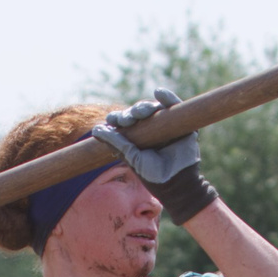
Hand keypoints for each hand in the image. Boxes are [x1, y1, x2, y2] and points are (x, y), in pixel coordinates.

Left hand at [92, 86, 217, 222]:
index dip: (118, 118)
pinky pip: (174, 105)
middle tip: (128, 120)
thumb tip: (96, 129)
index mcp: (136, 136)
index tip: (113, 120)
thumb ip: (116, 142)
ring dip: (145, 106)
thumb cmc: (152, 175)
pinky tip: (159, 92)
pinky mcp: (181, 123)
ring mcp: (165, 124)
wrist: (176, 183)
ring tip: (142, 111)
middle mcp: (150, 128)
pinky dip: (168, 97)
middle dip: (131, 113)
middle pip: (138, 113)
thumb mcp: (131, 158)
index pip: (125, 121)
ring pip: (153, 108)